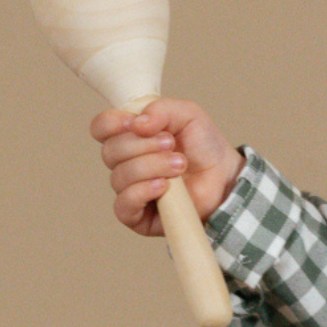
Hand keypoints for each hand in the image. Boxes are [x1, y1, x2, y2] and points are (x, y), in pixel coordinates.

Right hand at [90, 98, 243, 235]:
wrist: (224, 177)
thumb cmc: (203, 146)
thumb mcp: (188, 114)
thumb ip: (162, 109)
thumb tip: (137, 123)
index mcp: (130, 136)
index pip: (101, 128)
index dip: (111, 124)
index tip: (135, 123)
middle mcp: (125, 163)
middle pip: (110, 152)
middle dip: (143, 145)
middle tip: (172, 144)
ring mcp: (129, 190)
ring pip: (120, 177)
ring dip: (152, 167)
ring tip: (180, 165)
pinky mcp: (137, 216)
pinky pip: (124, 204)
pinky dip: (143, 191)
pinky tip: (164, 187)